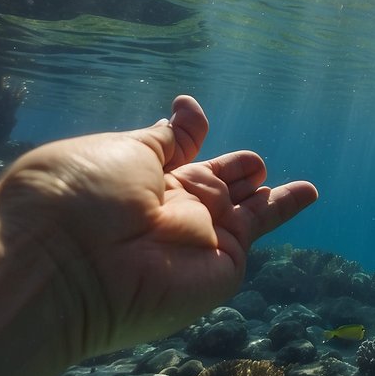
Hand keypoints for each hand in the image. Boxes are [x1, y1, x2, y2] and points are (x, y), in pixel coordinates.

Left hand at [0, 95, 316, 359]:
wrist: (67, 265)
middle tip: (253, 162)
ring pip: (244, 211)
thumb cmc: (80, 197)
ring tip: (302, 190)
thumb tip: (186, 110)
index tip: (191, 113)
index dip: (187, 134)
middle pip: (212, 186)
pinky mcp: (224, 264)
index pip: (172, 155)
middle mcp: (168, 212)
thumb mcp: (123, 151)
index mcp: (137, 180)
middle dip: (232, 173)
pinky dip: (284, 210)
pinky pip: (259, 231)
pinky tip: (307, 192)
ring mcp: (198, 239)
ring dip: (267, 198)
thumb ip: (165, 139)